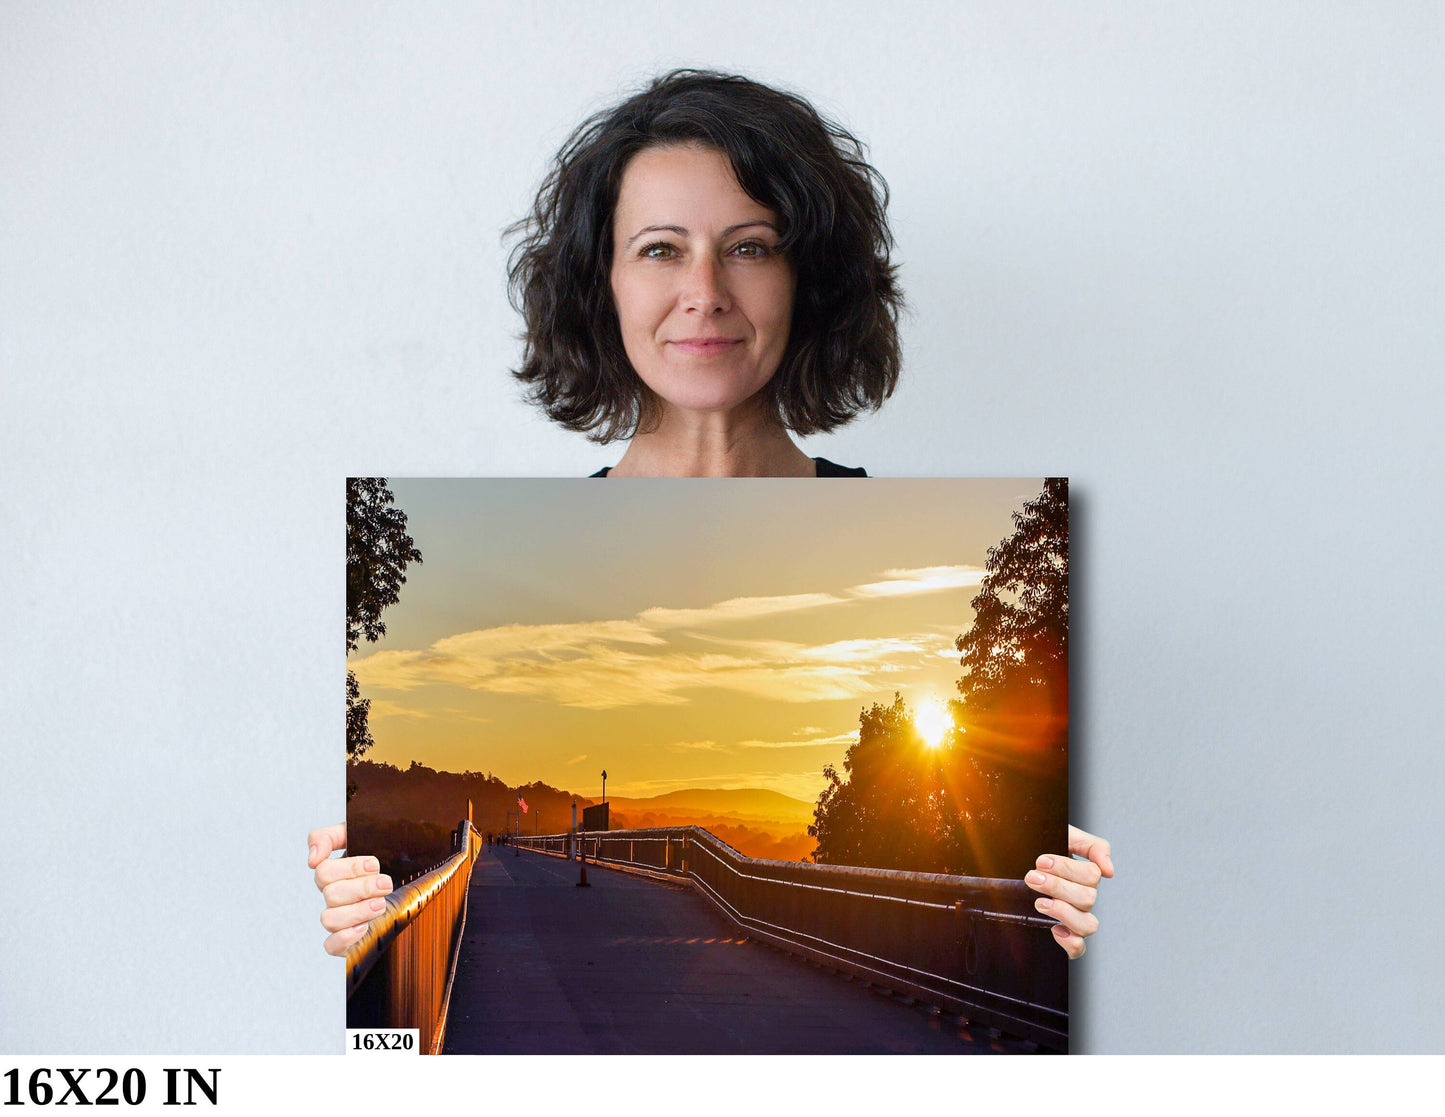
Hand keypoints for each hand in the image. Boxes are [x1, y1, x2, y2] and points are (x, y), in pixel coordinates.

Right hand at [308, 824, 392, 956]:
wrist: (406, 884)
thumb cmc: (383, 858)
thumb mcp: (359, 837)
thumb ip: (330, 836)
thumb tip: (313, 858)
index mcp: (334, 873)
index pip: (324, 871)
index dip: (350, 868)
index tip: (375, 865)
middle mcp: (333, 896)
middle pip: (331, 894)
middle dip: (362, 888)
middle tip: (385, 884)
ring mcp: (339, 918)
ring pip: (329, 919)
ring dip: (357, 911)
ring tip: (381, 904)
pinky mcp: (347, 940)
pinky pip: (331, 945)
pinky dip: (345, 937)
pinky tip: (364, 927)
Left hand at [1026, 825, 1113, 958]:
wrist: (1011, 862)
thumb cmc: (1039, 848)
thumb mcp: (1065, 836)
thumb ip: (1092, 846)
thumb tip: (1109, 871)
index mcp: (1084, 876)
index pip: (1092, 875)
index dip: (1067, 868)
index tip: (1041, 861)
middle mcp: (1082, 898)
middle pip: (1088, 898)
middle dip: (1057, 886)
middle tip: (1032, 878)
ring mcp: (1074, 918)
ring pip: (1088, 925)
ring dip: (1063, 912)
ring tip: (1039, 903)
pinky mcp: (1063, 936)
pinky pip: (1078, 948)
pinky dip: (1070, 942)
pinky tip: (1054, 929)